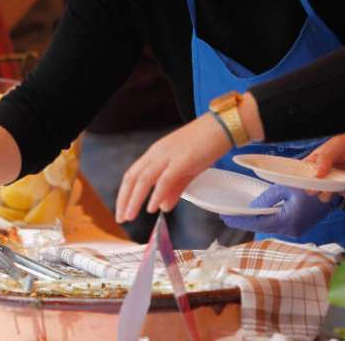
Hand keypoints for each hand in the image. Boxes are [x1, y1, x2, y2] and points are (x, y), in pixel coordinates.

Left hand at [116, 113, 232, 222]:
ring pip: (144, 179)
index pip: (133, 174)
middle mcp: (158, 152)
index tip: (122, 209)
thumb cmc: (206, 144)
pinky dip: (156, 194)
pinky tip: (152, 208)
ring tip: (130, 216)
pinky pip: (165, 179)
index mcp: (156, 153)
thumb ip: (174, 188)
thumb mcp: (186, 169)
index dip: (125, 193)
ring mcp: (169, 155)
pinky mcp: (182, 159)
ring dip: (134, 199)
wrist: (222, 126)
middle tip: (121, 218)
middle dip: (124, 199)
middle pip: (133, 177)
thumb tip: (163, 206)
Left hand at [220, 184, 333, 236]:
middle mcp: (291, 230)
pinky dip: (266, 220)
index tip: (226, 218)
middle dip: (245, 221)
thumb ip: (267, 198)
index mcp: (287, 221)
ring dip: (255, 221)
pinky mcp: (298, 228)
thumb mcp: (286, 186)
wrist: (332, 191)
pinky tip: (257, 215)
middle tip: (228, 217)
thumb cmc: (310, 185)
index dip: (240, 220)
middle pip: (262, 227)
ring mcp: (295, 231)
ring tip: (238, 216)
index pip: (257, 222)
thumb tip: (252, 208)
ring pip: (269, 227)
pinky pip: (277, 225)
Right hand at [305, 127, 344, 202]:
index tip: (297, 180)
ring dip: (327, 194)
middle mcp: (326, 174)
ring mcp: (338, 183)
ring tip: (334, 186)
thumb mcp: (338, 144)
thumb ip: (325, 158)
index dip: (298, 176)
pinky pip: (344, 198)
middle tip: (319, 183)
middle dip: (312, 188)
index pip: (302, 171)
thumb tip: (316, 174)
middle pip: (311, 187)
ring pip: (324, 196)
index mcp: (319, 160)